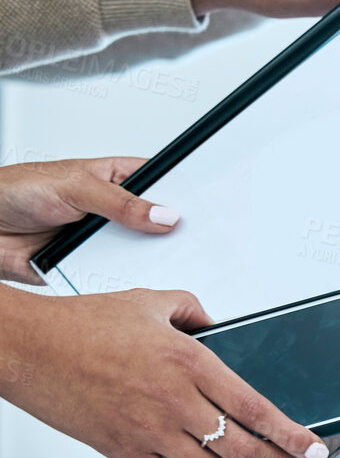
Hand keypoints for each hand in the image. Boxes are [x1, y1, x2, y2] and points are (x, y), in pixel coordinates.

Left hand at [0, 157, 173, 282]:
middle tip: (184, 240)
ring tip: (155, 259)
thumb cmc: (14, 191)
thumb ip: (120, 202)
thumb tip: (163, 215)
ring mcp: (103, 239)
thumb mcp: (74, 186)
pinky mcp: (91, 266)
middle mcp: (114, 210)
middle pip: (158, 224)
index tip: (203, 210)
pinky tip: (124, 275)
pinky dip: (120, 278)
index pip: (163, 185)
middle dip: (171, 234)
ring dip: (144, 259)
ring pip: (140, 253)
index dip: (185, 196)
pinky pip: (116, 276)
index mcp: (116, 179)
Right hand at [0, 288, 327, 457]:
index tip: (314, 448)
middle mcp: (175, 402)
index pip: (258, 410)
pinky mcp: (121, 452)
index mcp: (191, 362)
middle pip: (246, 451)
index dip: (294, 435)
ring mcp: (148, 431)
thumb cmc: (80, 324)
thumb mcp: (151, 301)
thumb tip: (216, 324)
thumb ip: (193, 310)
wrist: (24, 346)